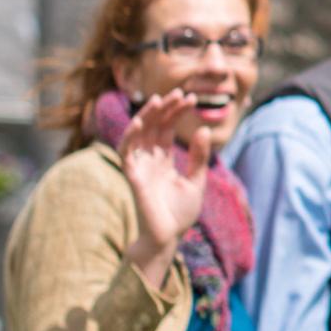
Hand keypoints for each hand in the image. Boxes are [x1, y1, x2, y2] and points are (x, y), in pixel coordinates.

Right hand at [120, 90, 209, 288]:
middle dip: (165, 109)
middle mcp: (150, 160)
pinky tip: (141, 121)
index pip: (167, 129)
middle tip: (178, 93)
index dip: (176, 113)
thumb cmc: (180, 213)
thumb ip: (199, 157)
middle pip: (154, 127)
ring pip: (138, 134)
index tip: (190, 98)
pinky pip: (126, 151)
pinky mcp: (132, 176)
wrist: (168, 237)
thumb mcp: (196, 181)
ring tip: (159, 99)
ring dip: (146, 115)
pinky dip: (130, 135)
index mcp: (164, 161)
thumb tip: (204, 129)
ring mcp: (140, 167)